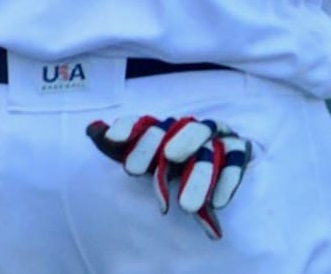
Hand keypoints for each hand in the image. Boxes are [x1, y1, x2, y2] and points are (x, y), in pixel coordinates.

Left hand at [86, 115, 252, 240]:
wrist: (210, 176)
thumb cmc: (169, 166)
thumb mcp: (142, 159)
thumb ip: (116, 146)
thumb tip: (91, 129)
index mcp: (166, 128)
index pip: (147, 124)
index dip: (131, 128)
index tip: (113, 138)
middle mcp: (192, 128)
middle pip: (182, 130)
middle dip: (169, 146)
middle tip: (161, 161)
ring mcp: (218, 139)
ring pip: (209, 151)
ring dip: (200, 176)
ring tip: (186, 206)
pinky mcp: (238, 153)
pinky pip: (235, 164)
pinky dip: (227, 182)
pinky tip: (216, 203)